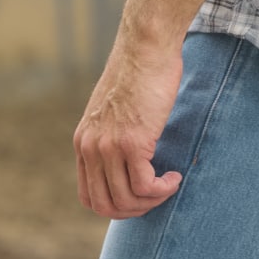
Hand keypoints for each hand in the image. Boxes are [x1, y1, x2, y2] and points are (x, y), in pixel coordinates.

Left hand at [74, 40, 184, 219]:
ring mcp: (110, 146)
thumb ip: (113, 133)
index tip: (139, 197)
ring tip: (169, 185)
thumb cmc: (139, 72)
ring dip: (152, 200)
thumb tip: (129, 157)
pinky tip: (175, 177)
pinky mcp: (133, 142)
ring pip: (127, 199)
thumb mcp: (114, 108)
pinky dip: (162, 189)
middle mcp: (92, 147)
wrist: (146, 47)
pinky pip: (145, 185)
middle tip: (157, 197)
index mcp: (84, 142)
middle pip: (106, 205)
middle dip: (134, 210)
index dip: (115, 207)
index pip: (89, 196)